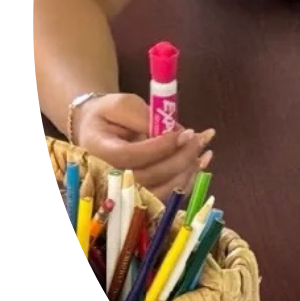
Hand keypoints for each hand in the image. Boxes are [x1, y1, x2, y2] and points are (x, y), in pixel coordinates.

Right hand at [71, 93, 213, 197]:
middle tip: (199, 139)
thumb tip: (175, 132)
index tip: (185, 133)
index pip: (131, 156)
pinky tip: (200, 163)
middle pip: (149, 176)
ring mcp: (124, 190)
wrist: (95, 130)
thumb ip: (144, 117)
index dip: (162, 147)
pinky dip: (187, 181)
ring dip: (188, 171)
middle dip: (181, 158)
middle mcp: (109, 177)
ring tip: (203, 150)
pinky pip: (166, 196)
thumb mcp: (122, 105)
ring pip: (161, 191)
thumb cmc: (108, 115)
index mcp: (100, 151)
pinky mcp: (139, 195)